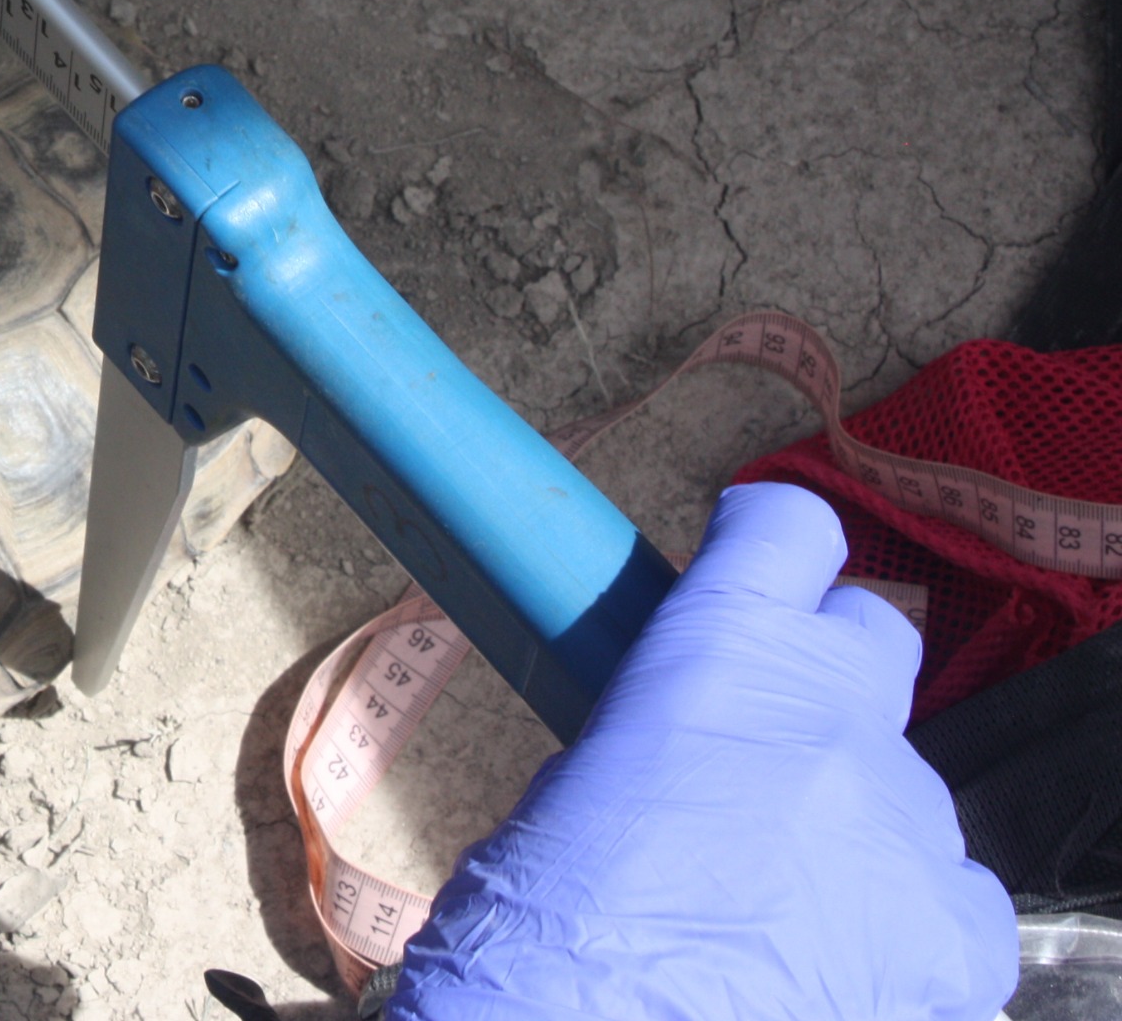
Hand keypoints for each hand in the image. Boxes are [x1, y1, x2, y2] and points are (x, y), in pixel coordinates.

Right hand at [391, 482, 1015, 1020]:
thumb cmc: (538, 937)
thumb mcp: (568, 795)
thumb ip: (656, 741)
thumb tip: (691, 754)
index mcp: (720, 659)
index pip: (791, 531)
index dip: (769, 542)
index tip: (749, 560)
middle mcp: (835, 720)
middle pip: (873, 640)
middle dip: (826, 675)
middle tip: (763, 742)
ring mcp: (911, 831)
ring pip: (906, 790)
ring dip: (851, 823)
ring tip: (775, 908)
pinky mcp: (959, 936)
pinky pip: (957, 897)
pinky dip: (906, 921)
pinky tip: (835, 967)